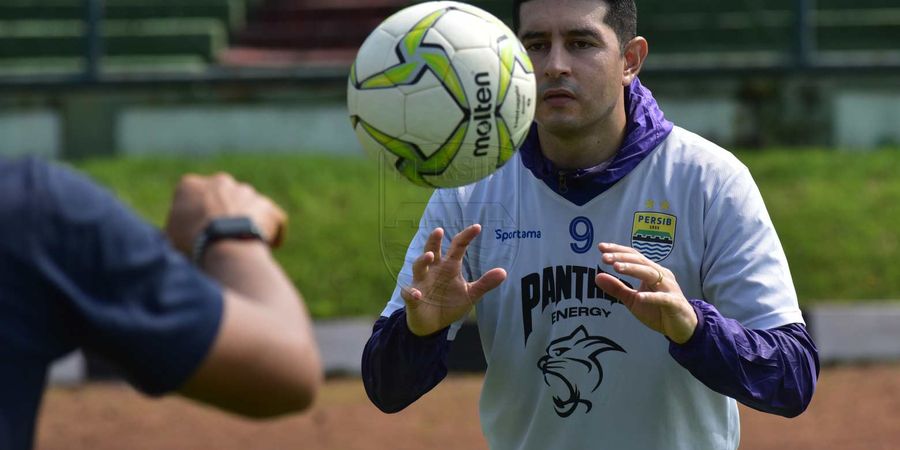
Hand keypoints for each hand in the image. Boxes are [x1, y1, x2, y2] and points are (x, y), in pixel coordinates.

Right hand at [165, 173, 286, 255]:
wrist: (225, 244)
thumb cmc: (191, 242)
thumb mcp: (170, 236)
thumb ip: (176, 227)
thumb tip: (177, 234)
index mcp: (191, 185)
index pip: (191, 198)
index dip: (193, 217)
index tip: (196, 233)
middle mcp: (220, 182)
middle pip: (221, 199)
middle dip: (222, 215)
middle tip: (220, 239)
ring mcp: (247, 192)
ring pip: (247, 207)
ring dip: (246, 223)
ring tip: (242, 246)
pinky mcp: (268, 207)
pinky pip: (273, 219)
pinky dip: (273, 231)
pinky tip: (269, 246)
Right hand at [402, 225, 506, 336]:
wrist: (432, 325)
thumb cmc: (450, 304)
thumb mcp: (471, 294)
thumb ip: (485, 283)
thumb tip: (504, 272)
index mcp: (449, 266)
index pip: (457, 247)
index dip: (466, 237)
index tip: (477, 227)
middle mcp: (434, 270)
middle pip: (432, 250)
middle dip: (434, 241)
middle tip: (439, 230)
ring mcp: (422, 282)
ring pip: (419, 267)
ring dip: (423, 260)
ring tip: (430, 256)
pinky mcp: (413, 297)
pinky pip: (410, 293)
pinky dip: (412, 293)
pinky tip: (417, 294)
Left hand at [594, 243, 696, 343]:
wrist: (682, 327)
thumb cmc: (657, 310)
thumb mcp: (632, 300)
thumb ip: (617, 288)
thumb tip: (597, 276)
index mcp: (651, 272)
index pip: (634, 256)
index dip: (618, 250)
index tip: (601, 247)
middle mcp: (661, 275)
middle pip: (640, 261)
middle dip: (622, 258)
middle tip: (604, 258)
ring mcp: (669, 288)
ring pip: (650, 274)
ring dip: (633, 269)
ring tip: (617, 268)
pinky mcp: (674, 303)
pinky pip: (662, 298)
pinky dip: (651, 297)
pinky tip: (639, 297)